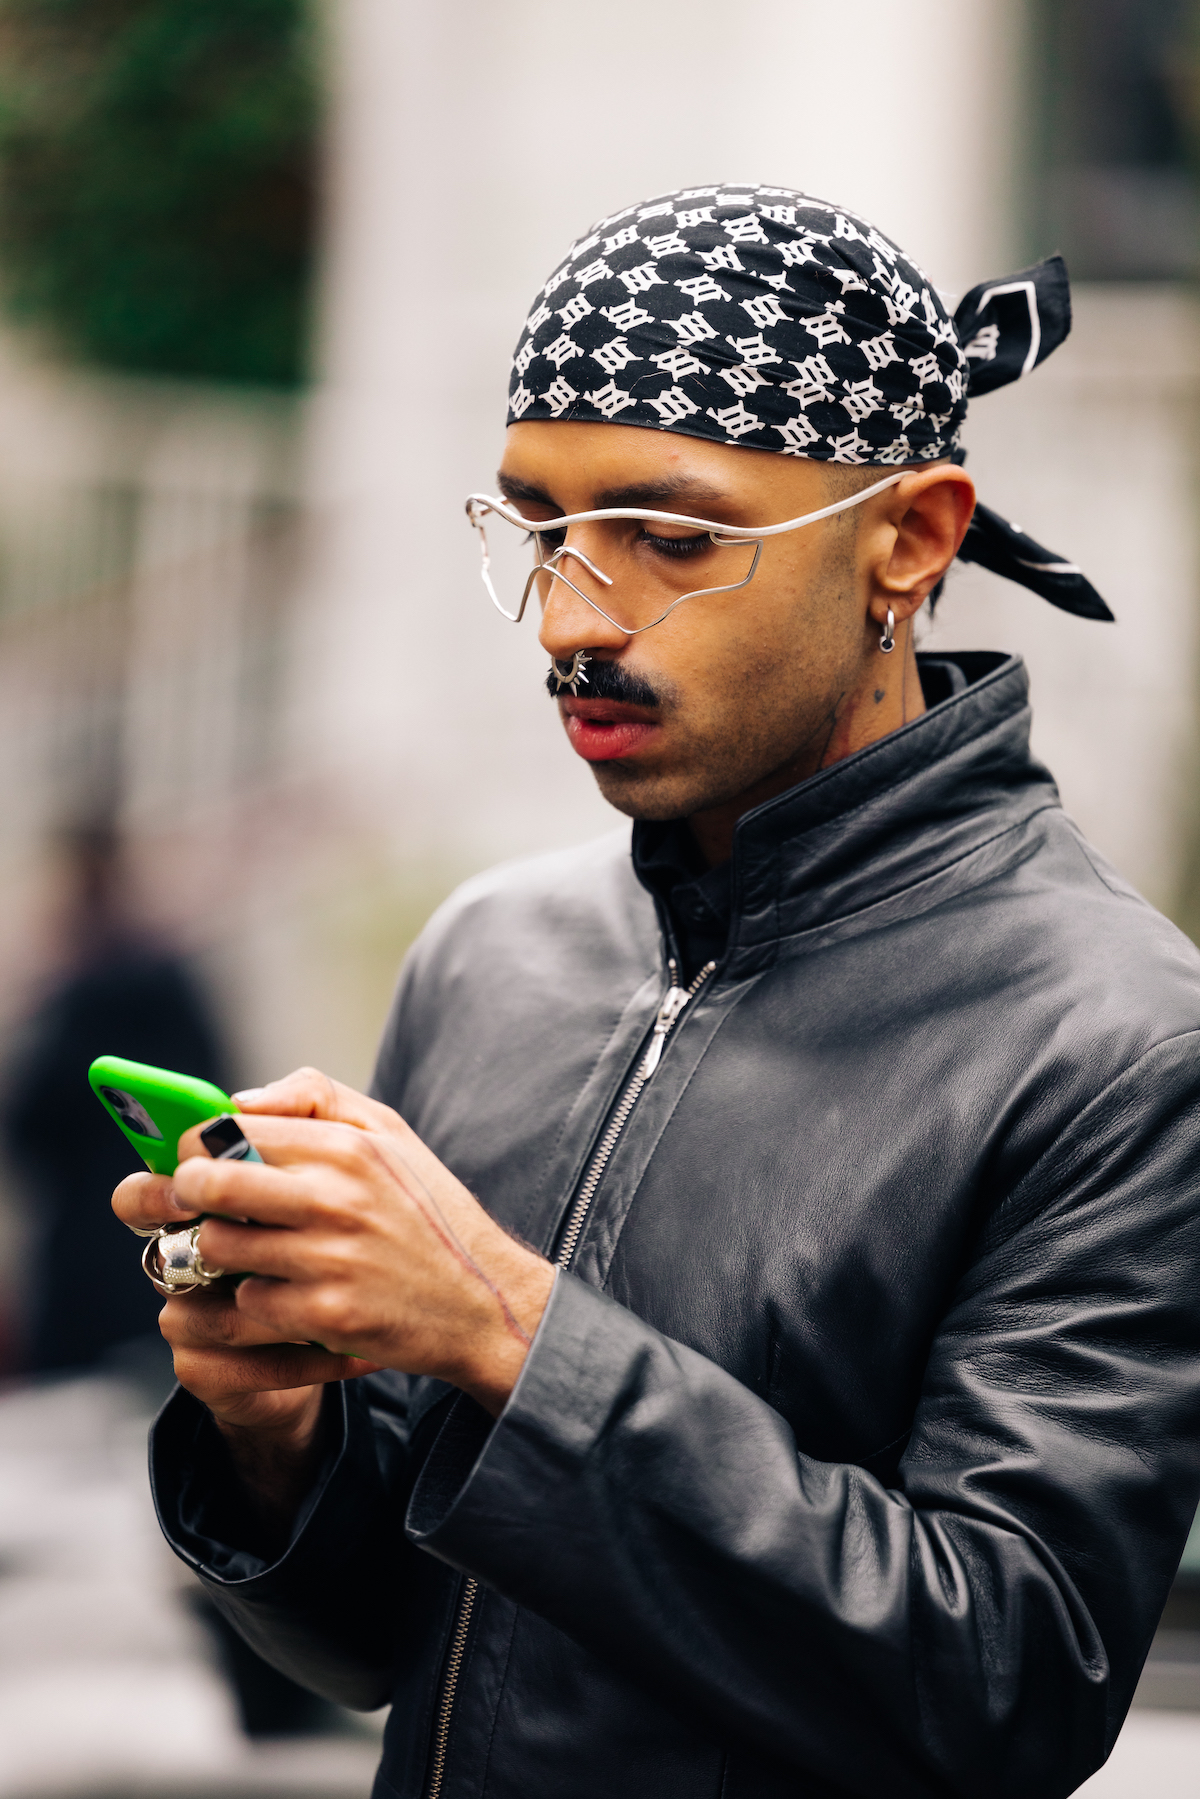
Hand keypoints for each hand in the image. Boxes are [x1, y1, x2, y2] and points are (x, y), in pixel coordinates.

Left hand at [176, 1069, 553, 1417]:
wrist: (484, 1301)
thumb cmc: (426, 1213)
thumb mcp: (389, 1133)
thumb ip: (315, 1096)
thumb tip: (239, 1100)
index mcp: (348, 1146)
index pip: (231, 1130)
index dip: (196, 1146)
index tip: (196, 1161)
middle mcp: (337, 1198)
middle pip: (210, 1182)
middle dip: (185, 1194)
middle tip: (192, 1206)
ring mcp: (330, 1259)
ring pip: (218, 1247)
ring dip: (218, 1253)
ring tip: (243, 1253)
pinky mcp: (326, 1315)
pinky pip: (248, 1302)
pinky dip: (255, 1300)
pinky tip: (284, 1293)